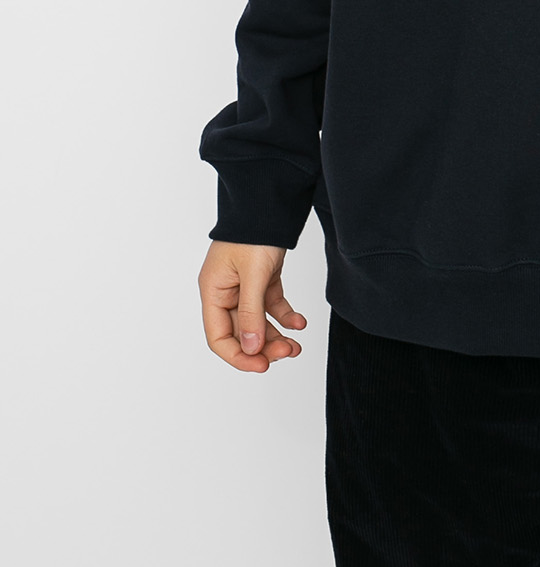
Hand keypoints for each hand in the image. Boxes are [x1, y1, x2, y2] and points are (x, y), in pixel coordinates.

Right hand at [198, 240, 306, 372]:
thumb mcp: (253, 274)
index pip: (218, 337)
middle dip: (263, 346)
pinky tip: (299, 323)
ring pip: (258, 322)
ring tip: (296, 344)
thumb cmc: (255, 231)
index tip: (262, 366)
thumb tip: (250, 348)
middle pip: (241, 332)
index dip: (239, 356)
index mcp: (213, 291)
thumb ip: (251, 312)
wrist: (271, 200)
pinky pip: (272, 306)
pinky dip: (285, 316)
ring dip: (276, 336)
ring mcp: (245, 286)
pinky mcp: (263, 278)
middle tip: (287, 352)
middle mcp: (226, 292)